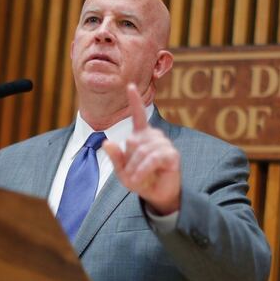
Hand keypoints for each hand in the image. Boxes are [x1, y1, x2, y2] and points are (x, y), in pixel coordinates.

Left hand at [103, 84, 180, 214]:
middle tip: (133, 175)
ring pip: (141, 151)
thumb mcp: (122, 171)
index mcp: (141, 136)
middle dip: (128, 162)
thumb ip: (115, 157)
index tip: (130, 86)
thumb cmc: (141, 180)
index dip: (134, 100)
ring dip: (135, 169)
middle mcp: (154, 136)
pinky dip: (143, 170)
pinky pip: (152, 159)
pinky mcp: (172, 155)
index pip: (138, 115)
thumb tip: (107, 142)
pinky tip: (141, 178)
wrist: (158, 195)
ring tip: (138, 179)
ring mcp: (164, 144)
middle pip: (132, 142)